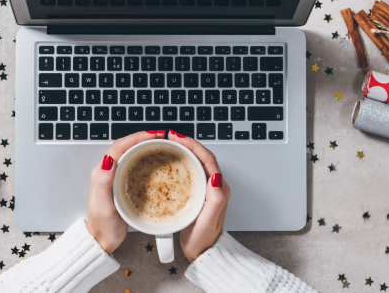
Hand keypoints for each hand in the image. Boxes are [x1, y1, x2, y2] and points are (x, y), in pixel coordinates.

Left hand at [87, 130, 166, 254]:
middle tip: (160, 135)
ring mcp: (118, 178)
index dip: (135, 137)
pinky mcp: (126, 185)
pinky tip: (156, 161)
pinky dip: (146, 159)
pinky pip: (136, 166)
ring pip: (131, 154)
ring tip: (160, 143)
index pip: (119, 147)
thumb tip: (108, 160)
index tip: (151, 134)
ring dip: (145, 146)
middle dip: (142, 137)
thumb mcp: (102, 204)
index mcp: (102, 172)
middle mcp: (109, 172)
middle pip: (126, 146)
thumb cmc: (102, 225)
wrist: (103, 240)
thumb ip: (102, 182)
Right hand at [170, 130, 229, 261]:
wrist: (202, 252)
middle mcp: (213, 185)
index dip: (193, 145)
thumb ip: (216, 200)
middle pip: (201, 156)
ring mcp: (205, 188)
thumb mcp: (209, 220)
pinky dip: (180, 162)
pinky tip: (170, 161)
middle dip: (187, 143)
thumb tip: (216, 178)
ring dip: (184, 150)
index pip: (207, 158)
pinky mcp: (197, 193)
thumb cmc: (204, 239)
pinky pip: (190, 171)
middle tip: (170, 136)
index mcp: (219, 188)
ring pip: (195, 162)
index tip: (178, 138)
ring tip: (170, 143)